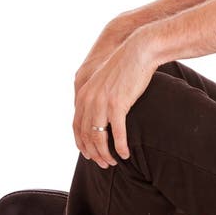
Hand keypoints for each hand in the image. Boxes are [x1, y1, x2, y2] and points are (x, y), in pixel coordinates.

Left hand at [72, 30, 158, 167]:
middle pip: (86, 136)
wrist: (138, 51)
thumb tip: (100, 112)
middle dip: (93, 153)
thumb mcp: (104, 81)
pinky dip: (120, 147)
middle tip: (103, 164)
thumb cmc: (125, 66)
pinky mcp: (118, 104)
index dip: (82, 143)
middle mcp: (89, 100)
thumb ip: (97, 95)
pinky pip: (117, 134)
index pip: (77, 126)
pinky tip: (125, 154)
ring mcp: (102, 103)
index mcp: (84, 94)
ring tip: (113, 162)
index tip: (89, 154)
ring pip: (99, 138)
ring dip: (105, 154)